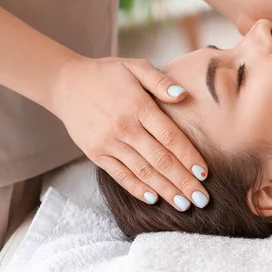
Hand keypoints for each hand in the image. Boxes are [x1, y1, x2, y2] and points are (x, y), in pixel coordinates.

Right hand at [50, 56, 208, 210]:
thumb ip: (161, 82)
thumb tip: (183, 95)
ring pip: (142, 172)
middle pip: (160, 160)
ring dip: (165, 190)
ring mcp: (108, 143)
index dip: (189, 157)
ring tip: (184, 204)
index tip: (205, 174)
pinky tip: (154, 199)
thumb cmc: (108, 74)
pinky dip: (137, 188)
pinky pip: (120, 175)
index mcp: (138, 106)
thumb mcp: (136, 66)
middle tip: (202, 199)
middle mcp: (124, 127)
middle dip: (183, 182)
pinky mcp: (95, 154)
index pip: (170, 137)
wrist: (66, 83)